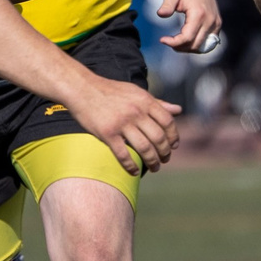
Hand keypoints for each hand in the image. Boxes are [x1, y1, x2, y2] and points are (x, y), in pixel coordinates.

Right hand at [66, 77, 181, 175]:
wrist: (82, 88)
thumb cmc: (110, 91)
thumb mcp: (136, 93)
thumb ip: (158, 103)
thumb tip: (178, 110)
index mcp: (145, 101)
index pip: (168, 122)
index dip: (174, 136)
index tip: (174, 146)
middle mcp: (136, 112)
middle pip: (159, 138)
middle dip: (165, 152)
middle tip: (165, 160)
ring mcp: (121, 123)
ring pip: (144, 148)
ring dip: (152, 161)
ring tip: (155, 168)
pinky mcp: (107, 133)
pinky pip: (123, 154)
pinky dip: (131, 166)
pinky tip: (134, 171)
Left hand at [158, 0, 220, 51]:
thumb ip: (167, 4)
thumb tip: (161, 14)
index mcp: (199, 14)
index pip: (187, 37)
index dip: (174, 43)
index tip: (163, 39)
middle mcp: (210, 21)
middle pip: (195, 45)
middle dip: (180, 47)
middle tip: (168, 41)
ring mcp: (215, 23)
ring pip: (203, 46)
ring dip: (189, 48)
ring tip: (177, 42)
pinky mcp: (217, 24)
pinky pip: (209, 42)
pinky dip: (197, 44)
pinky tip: (187, 40)